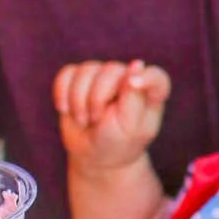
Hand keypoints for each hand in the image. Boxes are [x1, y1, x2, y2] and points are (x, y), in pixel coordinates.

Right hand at [53, 59, 170, 169]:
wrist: (94, 154)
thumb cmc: (118, 142)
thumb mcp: (129, 127)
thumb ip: (134, 97)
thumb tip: (136, 64)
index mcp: (149, 93)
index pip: (156, 77)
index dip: (145, 77)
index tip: (132, 84)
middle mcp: (128, 78)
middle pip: (110, 71)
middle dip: (97, 100)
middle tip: (96, 121)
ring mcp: (102, 76)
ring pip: (85, 71)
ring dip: (78, 101)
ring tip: (84, 120)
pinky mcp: (79, 78)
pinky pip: (66, 74)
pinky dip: (62, 94)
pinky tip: (66, 110)